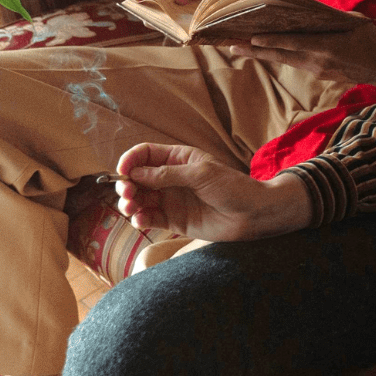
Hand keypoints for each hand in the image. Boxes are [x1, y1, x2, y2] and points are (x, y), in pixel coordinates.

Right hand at [113, 142, 311, 240]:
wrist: (253, 214)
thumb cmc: (233, 187)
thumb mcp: (201, 174)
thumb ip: (168, 174)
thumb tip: (136, 173)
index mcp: (178, 159)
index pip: (145, 154)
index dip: (130, 160)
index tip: (122, 171)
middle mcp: (171, 178)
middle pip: (137, 178)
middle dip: (126, 185)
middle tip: (127, 194)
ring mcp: (171, 199)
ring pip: (139, 199)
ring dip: (129, 203)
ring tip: (131, 208)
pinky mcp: (173, 220)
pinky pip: (149, 218)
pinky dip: (140, 219)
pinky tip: (141, 220)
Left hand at [227, 19, 375, 87]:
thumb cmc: (370, 40)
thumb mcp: (353, 21)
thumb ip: (326, 12)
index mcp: (328, 47)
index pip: (295, 43)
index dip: (273, 42)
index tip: (253, 39)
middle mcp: (318, 61)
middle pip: (282, 55)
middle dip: (256, 51)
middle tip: (233, 46)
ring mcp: (317, 70)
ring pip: (284, 60)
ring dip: (262, 55)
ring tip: (240, 49)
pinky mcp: (318, 74)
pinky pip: (294, 62)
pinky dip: (279, 55)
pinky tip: (266, 51)